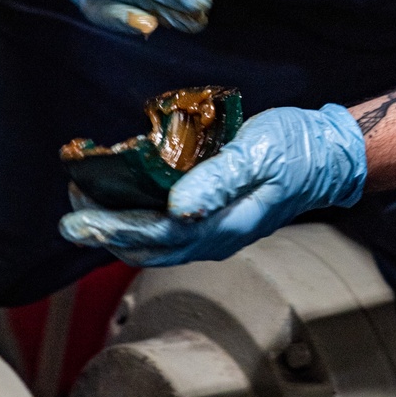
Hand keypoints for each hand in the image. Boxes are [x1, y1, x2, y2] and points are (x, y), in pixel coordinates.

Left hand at [59, 104, 366, 265]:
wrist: (327, 156)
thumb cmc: (293, 149)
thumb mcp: (256, 156)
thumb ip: (218, 181)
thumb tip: (178, 207)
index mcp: (224, 225)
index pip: (157, 234)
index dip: (114, 228)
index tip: (78, 220)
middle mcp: (214, 237)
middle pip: (148, 247)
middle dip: (105, 235)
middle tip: (68, 221)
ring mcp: (213, 231)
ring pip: (155, 243)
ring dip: (117, 230)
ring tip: (84, 210)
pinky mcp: (213, 219)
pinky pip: (166, 229)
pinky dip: (137, 219)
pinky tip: (121, 201)